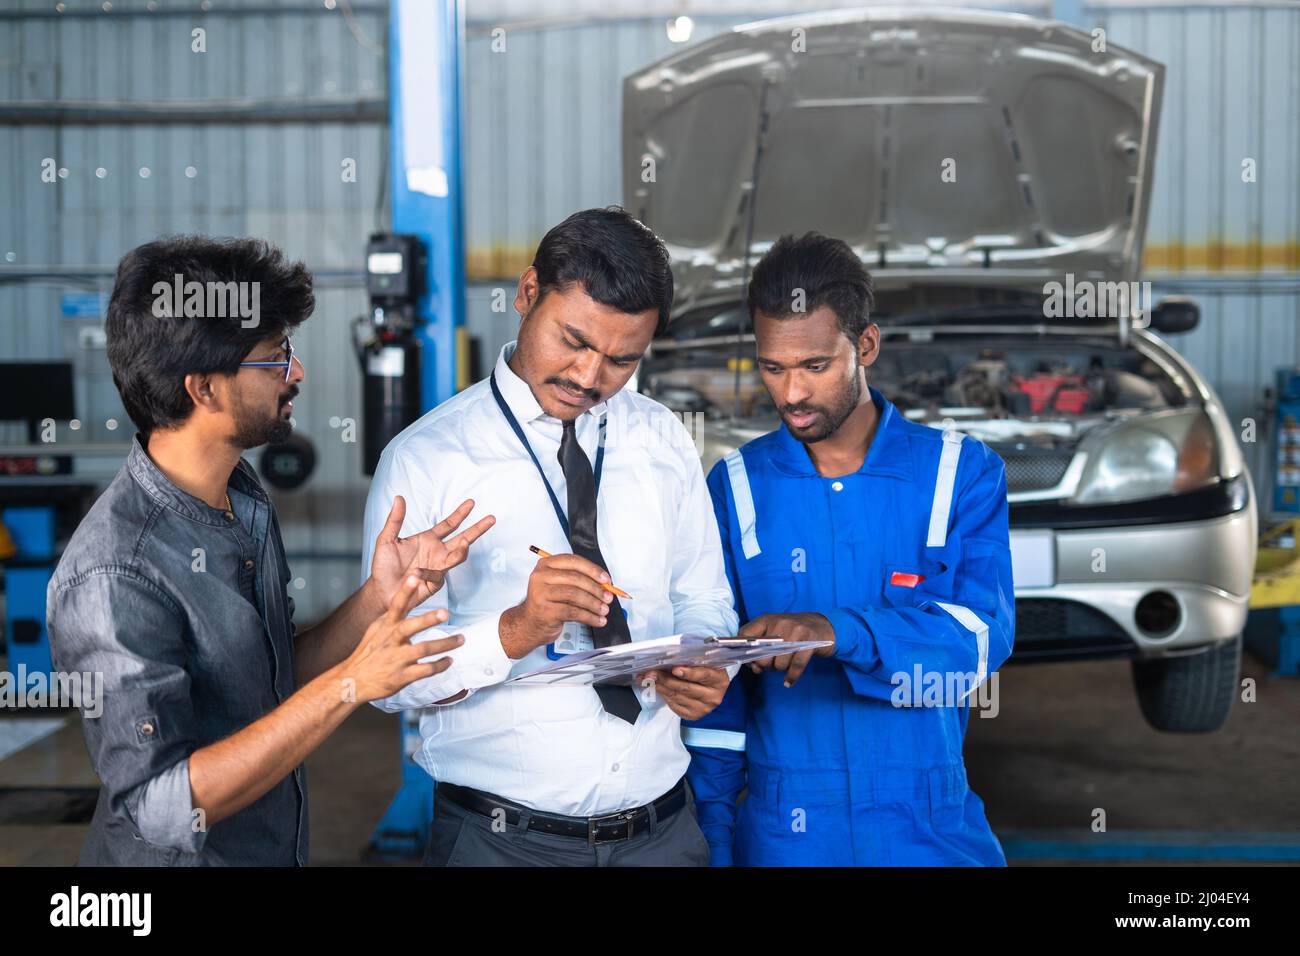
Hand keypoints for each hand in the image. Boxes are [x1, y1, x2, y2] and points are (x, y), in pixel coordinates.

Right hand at [337, 574, 464, 701]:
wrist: (353, 680)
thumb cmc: (368, 653)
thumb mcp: (377, 630)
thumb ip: (393, 615)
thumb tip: (406, 597)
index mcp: (386, 627)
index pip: (396, 605)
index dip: (405, 591)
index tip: (415, 576)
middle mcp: (391, 641)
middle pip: (410, 627)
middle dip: (428, 619)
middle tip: (445, 612)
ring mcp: (397, 659)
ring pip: (424, 649)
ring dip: (445, 643)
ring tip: (461, 639)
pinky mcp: (402, 676)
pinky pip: (426, 670)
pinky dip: (440, 665)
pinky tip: (449, 660)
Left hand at [369, 496, 495, 607]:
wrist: (381, 591)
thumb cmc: (383, 567)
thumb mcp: (386, 540)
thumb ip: (395, 520)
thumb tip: (399, 498)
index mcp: (427, 540)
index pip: (448, 525)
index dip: (460, 514)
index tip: (471, 503)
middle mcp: (437, 552)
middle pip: (463, 538)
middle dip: (477, 529)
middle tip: (491, 519)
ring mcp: (439, 567)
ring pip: (457, 557)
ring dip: (462, 550)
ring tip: (464, 544)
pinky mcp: (436, 582)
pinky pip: (437, 574)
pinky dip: (427, 573)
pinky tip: (415, 573)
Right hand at [499, 553, 613, 656]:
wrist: (530, 624)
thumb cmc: (548, 603)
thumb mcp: (561, 586)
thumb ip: (580, 581)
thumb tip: (605, 584)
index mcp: (546, 564)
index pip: (574, 561)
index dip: (593, 570)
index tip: (606, 579)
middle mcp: (541, 576)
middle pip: (575, 578)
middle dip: (596, 589)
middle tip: (608, 597)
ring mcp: (540, 593)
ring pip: (575, 595)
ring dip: (594, 604)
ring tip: (604, 610)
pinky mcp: (544, 610)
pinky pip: (573, 612)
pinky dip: (589, 617)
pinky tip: (598, 620)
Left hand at [636, 665, 729, 719]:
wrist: (712, 690)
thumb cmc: (706, 671)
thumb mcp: (706, 664)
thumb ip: (693, 661)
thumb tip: (669, 658)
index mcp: (719, 680)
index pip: (704, 675)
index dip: (689, 672)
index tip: (675, 669)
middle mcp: (713, 697)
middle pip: (686, 688)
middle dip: (665, 679)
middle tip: (651, 673)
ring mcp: (703, 708)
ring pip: (677, 696)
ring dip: (659, 686)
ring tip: (647, 678)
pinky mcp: (692, 715)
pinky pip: (674, 705)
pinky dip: (663, 694)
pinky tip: (655, 687)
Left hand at [741, 613, 836, 687]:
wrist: (824, 626)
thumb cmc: (794, 632)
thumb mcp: (775, 632)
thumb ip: (760, 647)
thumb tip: (753, 667)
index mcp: (767, 620)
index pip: (745, 636)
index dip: (746, 653)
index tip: (751, 662)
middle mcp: (780, 623)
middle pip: (762, 655)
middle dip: (766, 666)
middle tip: (773, 665)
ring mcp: (796, 632)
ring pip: (779, 663)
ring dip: (781, 669)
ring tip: (785, 665)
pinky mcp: (810, 643)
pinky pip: (796, 666)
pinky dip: (791, 677)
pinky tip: (788, 682)